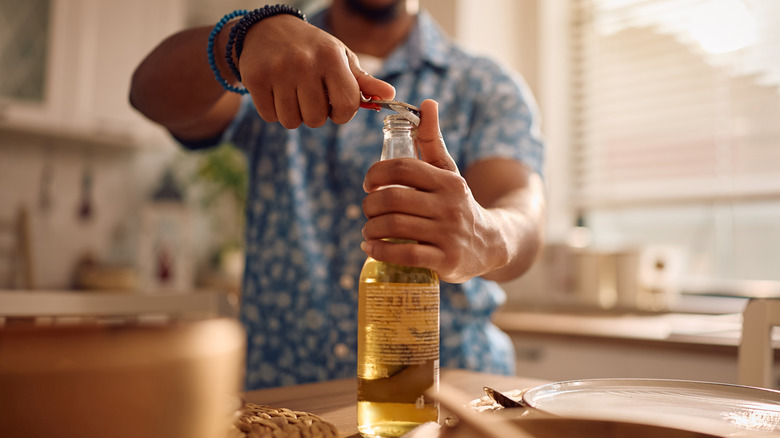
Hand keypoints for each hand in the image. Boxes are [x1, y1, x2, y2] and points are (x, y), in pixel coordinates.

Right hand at [238, 15, 394, 128]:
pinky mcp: (255, 78)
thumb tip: (391, 96)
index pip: (347, 105)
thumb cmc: (312, 49)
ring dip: (294, 115)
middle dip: (316, 114)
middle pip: (317, 119)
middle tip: (311, 96)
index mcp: (331, 57)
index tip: (336, 105)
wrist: (267, 29)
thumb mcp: (339, 58)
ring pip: (292, 122)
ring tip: (293, 94)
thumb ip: (363, 81)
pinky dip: (274, 111)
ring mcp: (277, 71)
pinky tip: (276, 92)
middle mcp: (304, 63)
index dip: (343, 113)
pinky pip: (271, 117)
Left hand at [361, 100, 505, 282]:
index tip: (368, 185)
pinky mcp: (446, 262)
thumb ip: (433, 140)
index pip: (402, 168)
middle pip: (393, 199)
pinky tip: (371, 249)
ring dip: (371, 229)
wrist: (492, 243)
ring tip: (368, 231)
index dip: (376, 174)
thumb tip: (427, 103)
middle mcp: (450, 206)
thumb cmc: (458, 203)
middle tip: (367, 210)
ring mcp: (449, 235)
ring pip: (395, 227)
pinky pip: (406, 256)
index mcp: (448, 181)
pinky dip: (381, 252)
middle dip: (370, 205)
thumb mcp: (449, 171)